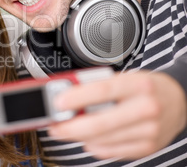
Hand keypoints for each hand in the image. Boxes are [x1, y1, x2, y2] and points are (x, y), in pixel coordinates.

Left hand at [48, 70, 186, 159]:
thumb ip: (97, 85)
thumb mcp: (124, 77)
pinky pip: (110, 151)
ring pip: (102, 140)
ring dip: (78, 137)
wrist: (178, 100)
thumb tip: (66, 94)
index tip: (57, 103)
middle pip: (99, 123)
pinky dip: (93, 145)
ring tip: (67, 129)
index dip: (77, 98)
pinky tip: (89, 138)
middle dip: (69, 127)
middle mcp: (147, 108)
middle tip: (53, 126)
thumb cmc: (144, 87)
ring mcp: (149, 131)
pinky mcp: (147, 147)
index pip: (102, 91)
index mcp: (138, 85)